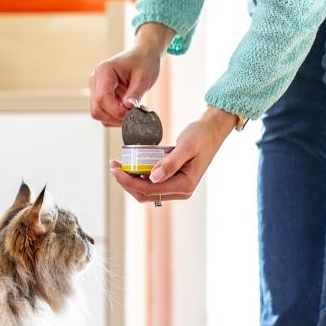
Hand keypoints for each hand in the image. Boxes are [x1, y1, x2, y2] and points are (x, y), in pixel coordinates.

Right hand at [88, 24, 173, 125]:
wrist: (143, 56)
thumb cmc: (144, 62)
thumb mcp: (144, 77)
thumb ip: (135, 93)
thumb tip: (128, 108)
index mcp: (104, 71)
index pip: (102, 98)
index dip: (116, 111)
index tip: (132, 113)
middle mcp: (96, 80)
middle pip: (97, 109)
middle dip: (115, 116)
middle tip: (134, 114)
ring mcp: (96, 89)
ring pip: (99, 114)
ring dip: (116, 118)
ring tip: (133, 111)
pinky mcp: (101, 97)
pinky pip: (104, 114)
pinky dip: (116, 117)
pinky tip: (128, 110)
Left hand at [110, 107, 236, 202]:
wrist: (212, 130)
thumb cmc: (201, 135)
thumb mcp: (185, 146)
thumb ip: (170, 163)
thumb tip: (152, 177)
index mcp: (184, 185)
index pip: (150, 189)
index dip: (129, 181)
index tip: (116, 169)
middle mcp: (181, 191)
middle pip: (145, 194)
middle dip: (126, 182)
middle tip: (114, 167)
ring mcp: (177, 187)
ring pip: (147, 191)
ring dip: (131, 180)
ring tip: (119, 166)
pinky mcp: (173, 181)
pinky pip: (152, 184)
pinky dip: (139, 177)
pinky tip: (130, 166)